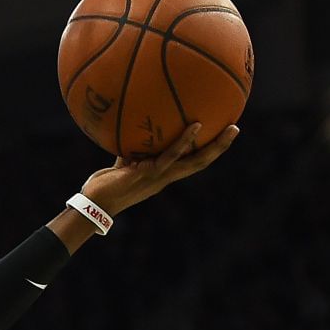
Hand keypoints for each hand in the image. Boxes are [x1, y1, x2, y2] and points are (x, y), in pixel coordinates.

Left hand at [82, 122, 238, 215]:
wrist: (94, 204)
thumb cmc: (105, 185)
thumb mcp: (123, 164)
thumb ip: (131, 150)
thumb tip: (132, 131)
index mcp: (162, 175)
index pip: (189, 163)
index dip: (205, 151)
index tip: (219, 136)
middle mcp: (165, 177)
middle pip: (200, 162)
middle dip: (219, 147)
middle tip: (235, 130)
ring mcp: (160, 176)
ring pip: (194, 161)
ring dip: (215, 146)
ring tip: (230, 129)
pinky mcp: (149, 173)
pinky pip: (171, 155)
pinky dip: (184, 141)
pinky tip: (195, 126)